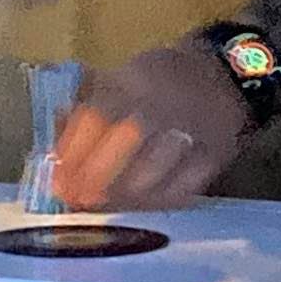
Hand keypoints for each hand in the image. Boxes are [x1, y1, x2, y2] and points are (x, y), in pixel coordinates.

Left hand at [51, 41, 250, 211]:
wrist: (225, 76)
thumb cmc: (161, 79)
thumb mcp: (124, 75)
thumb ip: (87, 103)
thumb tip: (55, 135)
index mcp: (137, 78)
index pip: (99, 114)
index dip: (75, 150)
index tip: (58, 175)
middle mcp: (166, 103)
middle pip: (125, 143)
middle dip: (95, 175)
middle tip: (75, 198)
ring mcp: (194, 132)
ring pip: (153, 170)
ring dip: (121, 194)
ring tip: (99, 205)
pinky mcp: (214, 157)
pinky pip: (180, 189)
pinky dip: (153, 203)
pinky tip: (134, 206)